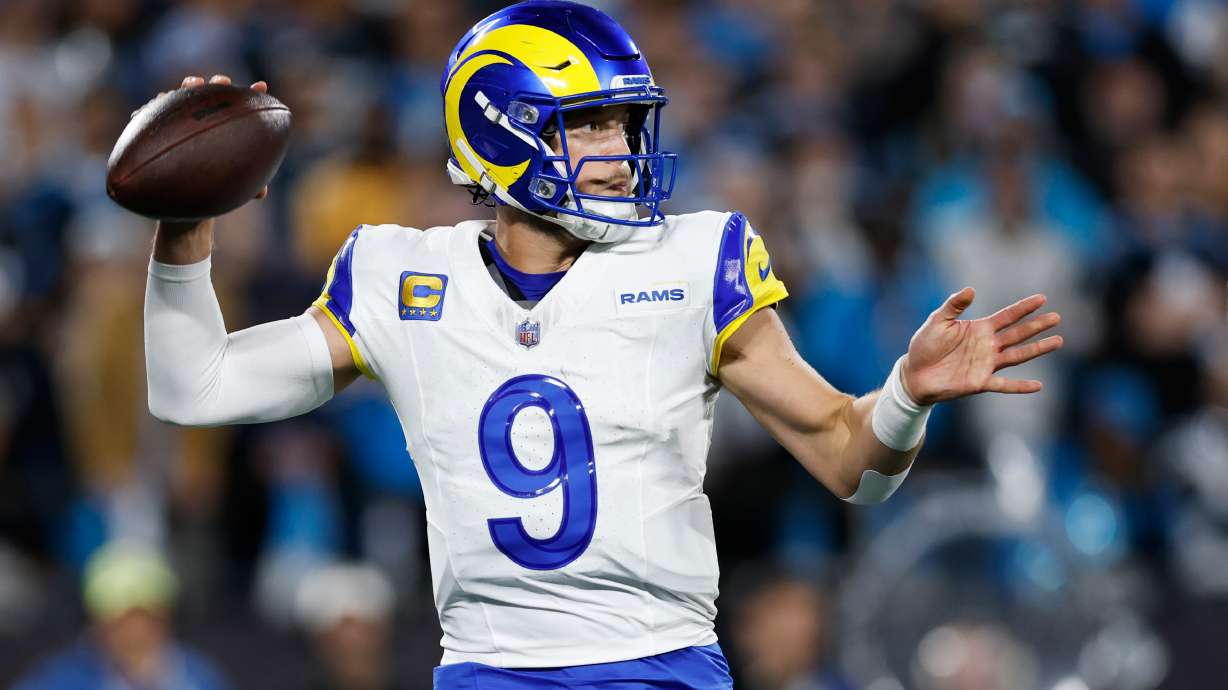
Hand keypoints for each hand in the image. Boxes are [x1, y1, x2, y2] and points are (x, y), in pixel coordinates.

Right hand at [132, 74, 270, 201]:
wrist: (183, 194)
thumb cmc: (214, 185)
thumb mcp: (232, 184)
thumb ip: (248, 185)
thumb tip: (262, 194)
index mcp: (226, 125)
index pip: (241, 106)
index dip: (251, 95)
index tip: (262, 87)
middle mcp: (205, 117)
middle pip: (214, 93)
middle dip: (219, 83)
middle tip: (223, 82)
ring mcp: (182, 118)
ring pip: (184, 96)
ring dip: (189, 86)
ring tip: (194, 83)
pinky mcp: (158, 125)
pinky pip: (153, 112)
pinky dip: (151, 108)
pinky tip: (150, 108)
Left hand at [900, 287, 1062, 405]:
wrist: (914, 374)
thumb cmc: (925, 345)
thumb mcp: (937, 321)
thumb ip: (954, 305)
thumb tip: (971, 289)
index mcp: (979, 329)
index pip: (1007, 316)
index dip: (1024, 307)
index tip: (1042, 298)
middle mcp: (987, 346)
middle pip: (1018, 334)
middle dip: (1037, 326)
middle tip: (1057, 317)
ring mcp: (986, 365)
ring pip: (1018, 356)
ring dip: (1037, 349)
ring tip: (1057, 341)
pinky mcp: (980, 382)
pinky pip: (1004, 385)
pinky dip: (1020, 386)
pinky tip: (1038, 385)